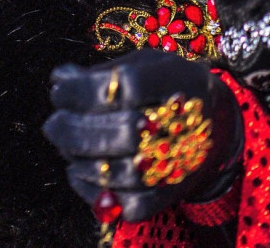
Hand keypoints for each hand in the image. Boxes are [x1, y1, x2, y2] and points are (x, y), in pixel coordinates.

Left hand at [43, 49, 242, 222]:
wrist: (216, 123)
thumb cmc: (167, 85)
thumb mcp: (142, 63)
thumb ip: (101, 72)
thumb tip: (60, 78)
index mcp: (177, 80)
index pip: (125, 86)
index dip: (84, 90)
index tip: (59, 88)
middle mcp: (182, 124)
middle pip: (123, 133)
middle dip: (75, 129)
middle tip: (53, 123)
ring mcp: (178, 164)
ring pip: (122, 173)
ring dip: (80, 159)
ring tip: (63, 144)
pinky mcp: (169, 195)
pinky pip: (128, 205)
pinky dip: (94, 193)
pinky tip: (78, 171)